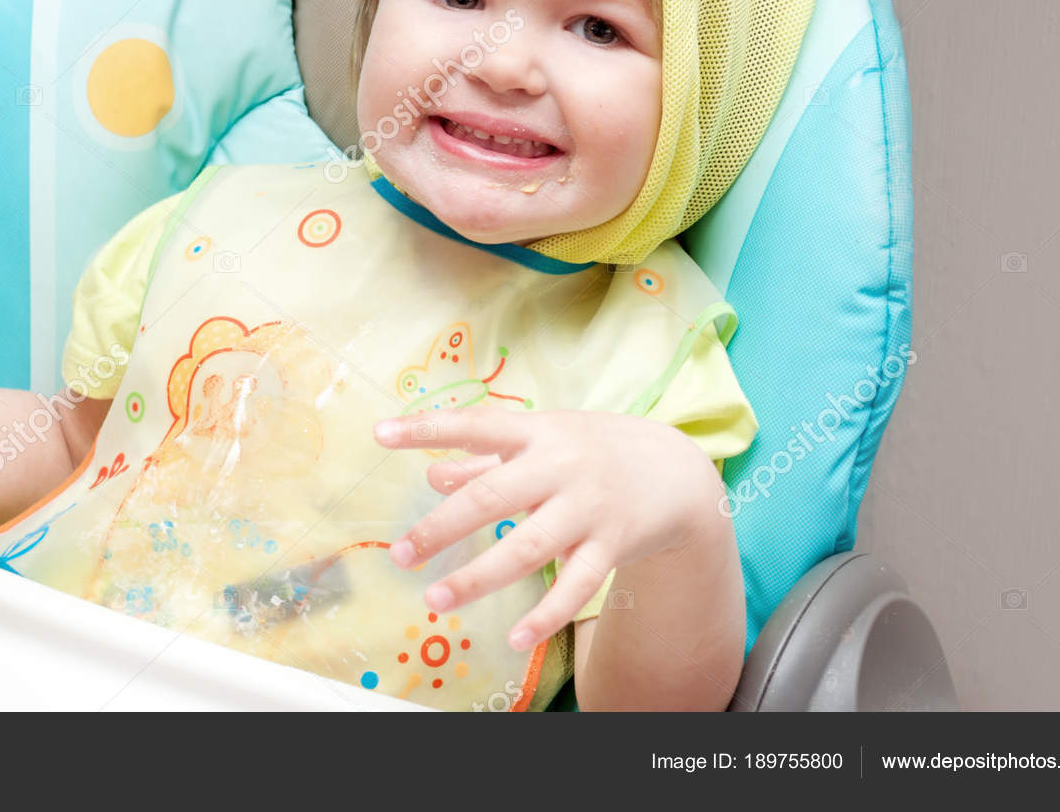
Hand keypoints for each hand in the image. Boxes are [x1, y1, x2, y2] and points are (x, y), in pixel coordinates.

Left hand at [374, 404, 722, 652]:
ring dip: (479, 576)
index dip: (428, 428)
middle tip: (400, 554)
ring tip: (436, 600)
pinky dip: (545, 614)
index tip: (381, 435)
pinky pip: (576, 586)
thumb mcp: (542, 440)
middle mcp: (562, 466)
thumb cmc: (594, 451)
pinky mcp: (612, 545)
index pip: (476, 424)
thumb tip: (430, 474)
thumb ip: (486, 457)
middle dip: (443, 527)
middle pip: (494, 495)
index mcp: (539, 432)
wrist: (678, 473)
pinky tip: (512, 636)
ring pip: (529, 547)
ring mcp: (588, 508)